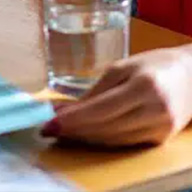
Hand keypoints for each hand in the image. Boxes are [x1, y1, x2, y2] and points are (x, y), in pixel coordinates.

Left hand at [42, 47, 191, 145]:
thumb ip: (96, 88)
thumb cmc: (154, 65)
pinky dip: (102, 139)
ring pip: (113, 139)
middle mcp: (154, 111)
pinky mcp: (161, 139)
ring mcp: (160, 129)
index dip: (74, 119)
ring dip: (85, 137)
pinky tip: (85, 134)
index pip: (101, 109)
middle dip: (74, 130)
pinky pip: (125, 142)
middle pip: (106, 128)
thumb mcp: (122, 67)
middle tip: (48, 129)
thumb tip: (66, 108)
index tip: (49, 123)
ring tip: (62, 131)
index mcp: (143, 87)